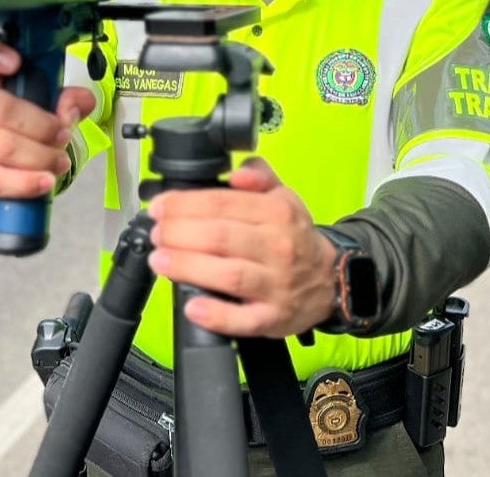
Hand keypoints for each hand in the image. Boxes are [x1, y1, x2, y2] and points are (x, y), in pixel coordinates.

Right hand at [0, 35, 96, 207]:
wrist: (0, 166)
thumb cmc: (25, 128)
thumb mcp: (51, 109)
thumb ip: (69, 102)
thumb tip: (76, 103)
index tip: (15, 63)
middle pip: (1, 108)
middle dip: (41, 126)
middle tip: (63, 135)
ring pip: (2, 146)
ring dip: (40, 156)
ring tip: (59, 161)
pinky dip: (26, 182)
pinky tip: (45, 181)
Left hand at [146, 158, 338, 337]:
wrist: (332, 281)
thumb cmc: (295, 238)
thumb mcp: (284, 198)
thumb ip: (260, 176)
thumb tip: (239, 171)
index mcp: (278, 214)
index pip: (222, 204)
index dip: (184, 204)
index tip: (159, 208)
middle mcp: (278, 248)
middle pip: (220, 238)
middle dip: (179, 234)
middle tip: (157, 233)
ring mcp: (276, 286)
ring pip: (228, 276)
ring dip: (188, 267)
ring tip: (161, 260)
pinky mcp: (273, 318)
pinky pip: (243, 319)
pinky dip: (216, 315)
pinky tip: (193, 306)